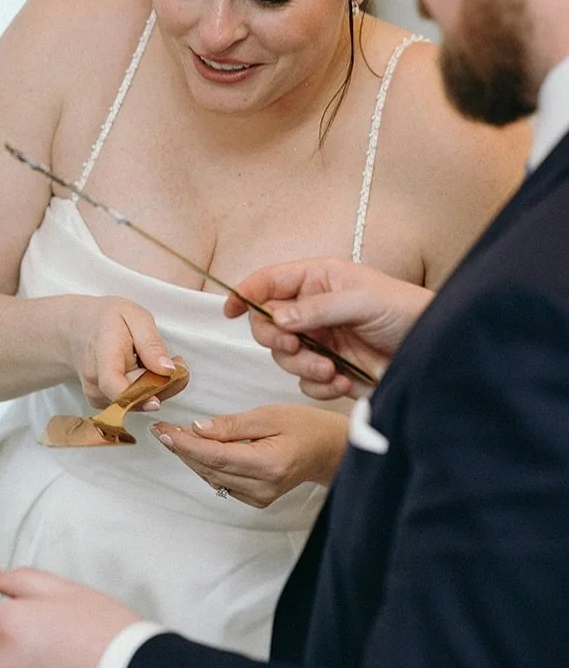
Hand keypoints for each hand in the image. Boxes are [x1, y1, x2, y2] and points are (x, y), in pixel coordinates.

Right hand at [65, 296, 175, 405]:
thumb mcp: (134, 316)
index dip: (137, 396)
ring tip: (154, 362)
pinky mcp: (101, 402)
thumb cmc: (106, 319)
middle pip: (134, 396)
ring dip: (154, 387)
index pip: (113, 383)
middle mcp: (95, 379)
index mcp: (103, 353)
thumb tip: (168, 370)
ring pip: (135, 401)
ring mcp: (96, 394)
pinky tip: (141, 372)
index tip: (157, 399)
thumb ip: (151, 343)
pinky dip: (143, 391)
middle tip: (177, 362)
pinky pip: (129, 403)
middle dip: (162, 384)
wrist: (75, 329)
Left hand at [152, 403, 347, 505]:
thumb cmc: (303, 426)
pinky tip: (198, 450)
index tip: (164, 431)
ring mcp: (260, 497)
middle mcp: (262, 487)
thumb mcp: (268, 415)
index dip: (185, 444)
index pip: (215, 456)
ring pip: (213, 478)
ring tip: (175, 436)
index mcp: (267, 464)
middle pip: (210, 469)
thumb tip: (197, 429)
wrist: (329, 450)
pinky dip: (208, 466)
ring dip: (192, 458)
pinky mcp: (258, 500)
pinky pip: (223, 483)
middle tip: (163, 430)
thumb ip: (232, 425)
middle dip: (183, 449)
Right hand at [224, 259, 433, 398]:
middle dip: (277, 340)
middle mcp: (313, 309)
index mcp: (317, 280)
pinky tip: (345, 381)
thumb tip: (278, 319)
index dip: (246, 293)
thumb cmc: (404, 311)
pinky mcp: (331, 370)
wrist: (436, 351)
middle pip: (268, 324)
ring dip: (303, 367)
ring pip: (284, 357)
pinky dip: (320, 387)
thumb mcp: (361, 300)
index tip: (230, 310)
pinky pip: (306, 383)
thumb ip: (316, 309)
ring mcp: (321, 340)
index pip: (269, 282)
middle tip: (295, 346)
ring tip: (331, 370)